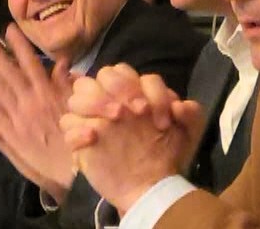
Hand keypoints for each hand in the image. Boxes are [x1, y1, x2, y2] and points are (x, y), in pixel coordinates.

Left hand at [0, 23, 74, 202]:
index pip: (29, 62)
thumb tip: (62, 63)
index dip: (18, 44)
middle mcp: (29, 103)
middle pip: (7, 73)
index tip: (9, 30)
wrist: (75, 169)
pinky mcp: (11, 137)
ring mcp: (17, 120)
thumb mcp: (82, 105)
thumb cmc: (84, 136)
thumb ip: (70, 83)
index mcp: (48, 93)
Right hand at [60, 64, 203, 214]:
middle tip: (136, 112)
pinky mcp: (81, 142)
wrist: (153, 186)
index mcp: (134, 93)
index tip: (156, 114)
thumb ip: (192, 114)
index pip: (128, 72)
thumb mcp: (188, 133)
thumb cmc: (168, 153)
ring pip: (78, 96)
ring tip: (116, 118)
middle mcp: (112, 101)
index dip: (144, 88)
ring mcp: (94, 120)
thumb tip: (180, 105)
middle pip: (102, 75)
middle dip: (119, 87)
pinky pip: (67, 127)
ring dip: (96, 102)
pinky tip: (93, 137)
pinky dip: (77, 130)